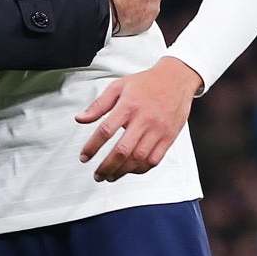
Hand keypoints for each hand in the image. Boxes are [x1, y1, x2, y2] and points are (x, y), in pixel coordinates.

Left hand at [76, 57, 204, 181]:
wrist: (176, 79)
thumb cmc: (146, 83)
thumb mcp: (118, 86)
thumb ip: (98, 105)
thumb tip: (79, 119)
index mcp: (128, 105)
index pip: (106, 130)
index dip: (92, 147)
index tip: (84, 157)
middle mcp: (144, 119)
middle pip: (122, 150)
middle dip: (107, 167)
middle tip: (97, 175)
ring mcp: (158, 130)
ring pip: (138, 158)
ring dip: (122, 171)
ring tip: (111, 176)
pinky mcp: (169, 137)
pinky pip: (154, 160)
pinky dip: (140, 169)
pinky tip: (130, 171)